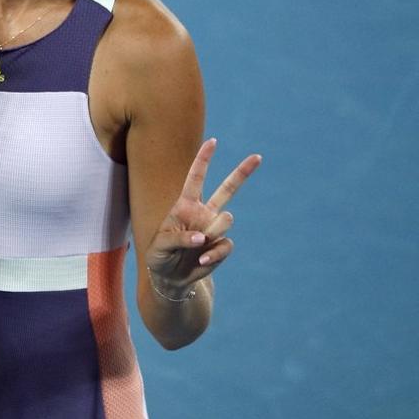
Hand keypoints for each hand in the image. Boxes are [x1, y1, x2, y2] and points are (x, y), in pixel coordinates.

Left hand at [145, 139, 261, 295]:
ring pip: (227, 219)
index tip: (213, 141)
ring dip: (212, 232)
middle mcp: (203, 213)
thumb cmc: (160, 255)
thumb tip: (202, 238)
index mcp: (185, 205)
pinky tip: (201, 261)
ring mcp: (214, 228)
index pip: (196, 178)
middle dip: (242, 173)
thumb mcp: (160, 245)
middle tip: (258, 156)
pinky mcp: (221, 245)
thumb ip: (179, 238)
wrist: (170, 277)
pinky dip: (213, 254)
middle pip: (227, 189)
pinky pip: (225, 244)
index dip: (204, 160)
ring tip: (197, 244)